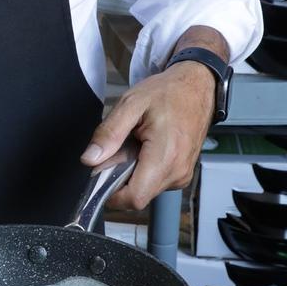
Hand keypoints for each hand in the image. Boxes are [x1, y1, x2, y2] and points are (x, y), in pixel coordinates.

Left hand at [80, 65, 216, 210]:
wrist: (196, 87)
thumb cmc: (168, 92)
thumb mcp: (131, 104)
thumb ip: (109, 133)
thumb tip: (89, 160)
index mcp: (166, 156)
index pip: (134, 198)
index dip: (112, 193)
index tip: (102, 173)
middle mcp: (177, 172)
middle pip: (137, 196)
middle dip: (121, 178)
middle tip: (122, 148)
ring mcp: (182, 176)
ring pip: (145, 190)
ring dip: (133, 173)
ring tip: (137, 144)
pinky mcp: (182, 175)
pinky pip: (155, 183)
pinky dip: (145, 170)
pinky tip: (147, 148)